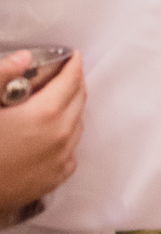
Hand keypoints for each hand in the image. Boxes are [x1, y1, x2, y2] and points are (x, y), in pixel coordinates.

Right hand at [0, 51, 85, 220]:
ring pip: (77, 124)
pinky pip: (71, 149)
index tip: (73, 56)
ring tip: (56, 103)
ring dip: (71, 110)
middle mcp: (61, 134)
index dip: (73, 64)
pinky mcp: (56, 177)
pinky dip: (66, 137)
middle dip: (74, 83)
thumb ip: (2, 75)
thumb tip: (23, 57)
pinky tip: (51, 134)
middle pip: (79, 99)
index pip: (71, 80)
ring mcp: (61, 158)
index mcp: (45, 113)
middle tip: (65, 75)